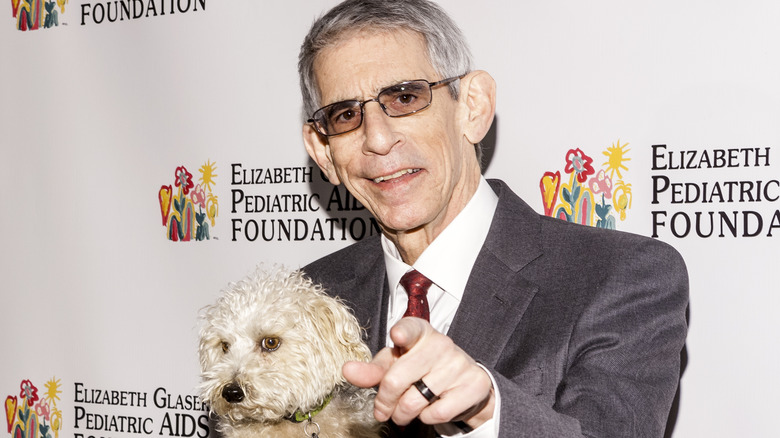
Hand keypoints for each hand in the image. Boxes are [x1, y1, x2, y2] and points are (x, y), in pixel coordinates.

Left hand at [342, 317, 494, 428]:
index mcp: (420, 332)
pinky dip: (426, 418)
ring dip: (403, 413)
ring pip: (415, 400)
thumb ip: (371, 370)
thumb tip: (346, 370)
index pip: (411, 328)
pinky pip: (437, 412)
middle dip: (384, 402)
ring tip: (404, 411)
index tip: (397, 334)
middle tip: (383, 410)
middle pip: (397, 378)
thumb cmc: (420, 369)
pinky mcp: (473, 385)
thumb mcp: (395, 365)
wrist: (461, 383)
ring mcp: (458, 364)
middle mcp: (440, 344)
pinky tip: (429, 408)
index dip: (403, 332)